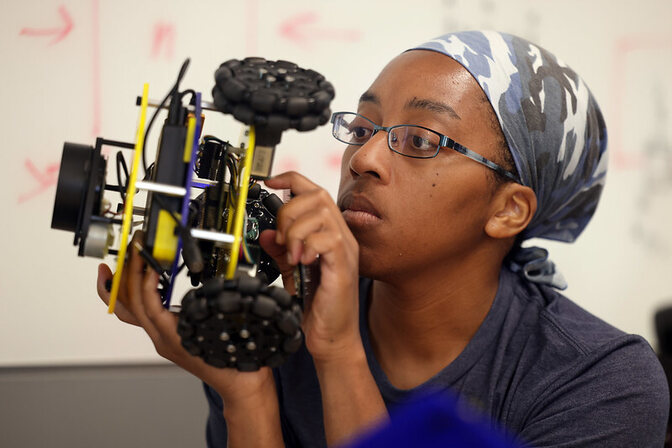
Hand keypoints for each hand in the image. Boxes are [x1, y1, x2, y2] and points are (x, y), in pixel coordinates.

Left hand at [95, 232, 274, 403]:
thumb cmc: (234, 363)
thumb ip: (209, 305)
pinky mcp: (167, 337)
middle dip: (128, 275)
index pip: (148, 305)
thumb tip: (202, 283)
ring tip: (113, 268)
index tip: (150, 259)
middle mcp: (162, 339)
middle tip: (132, 250)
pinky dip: (133, 298)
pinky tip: (134, 285)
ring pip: (130, 313)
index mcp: (173, 338)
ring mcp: (163, 339)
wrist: (240, 383)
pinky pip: (141, 316)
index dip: (145, 280)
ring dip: (120, 289)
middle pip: (132, 305)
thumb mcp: (225, 326)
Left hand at [262, 172, 361, 362]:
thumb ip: (280, 251)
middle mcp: (341, 236)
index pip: (313, 191)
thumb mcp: (291, 272)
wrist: (332, 337)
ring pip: (321, 213)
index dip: (291, 180)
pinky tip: (301, 262)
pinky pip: (328, 239)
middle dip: (289, 211)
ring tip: (290, 254)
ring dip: (296, 230)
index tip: (269, 182)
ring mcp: (345, 250)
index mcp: (329, 233)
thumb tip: (265, 233)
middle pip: (316, 196)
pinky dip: (308, 246)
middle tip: (280, 239)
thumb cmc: (318, 307)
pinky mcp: (344, 266)